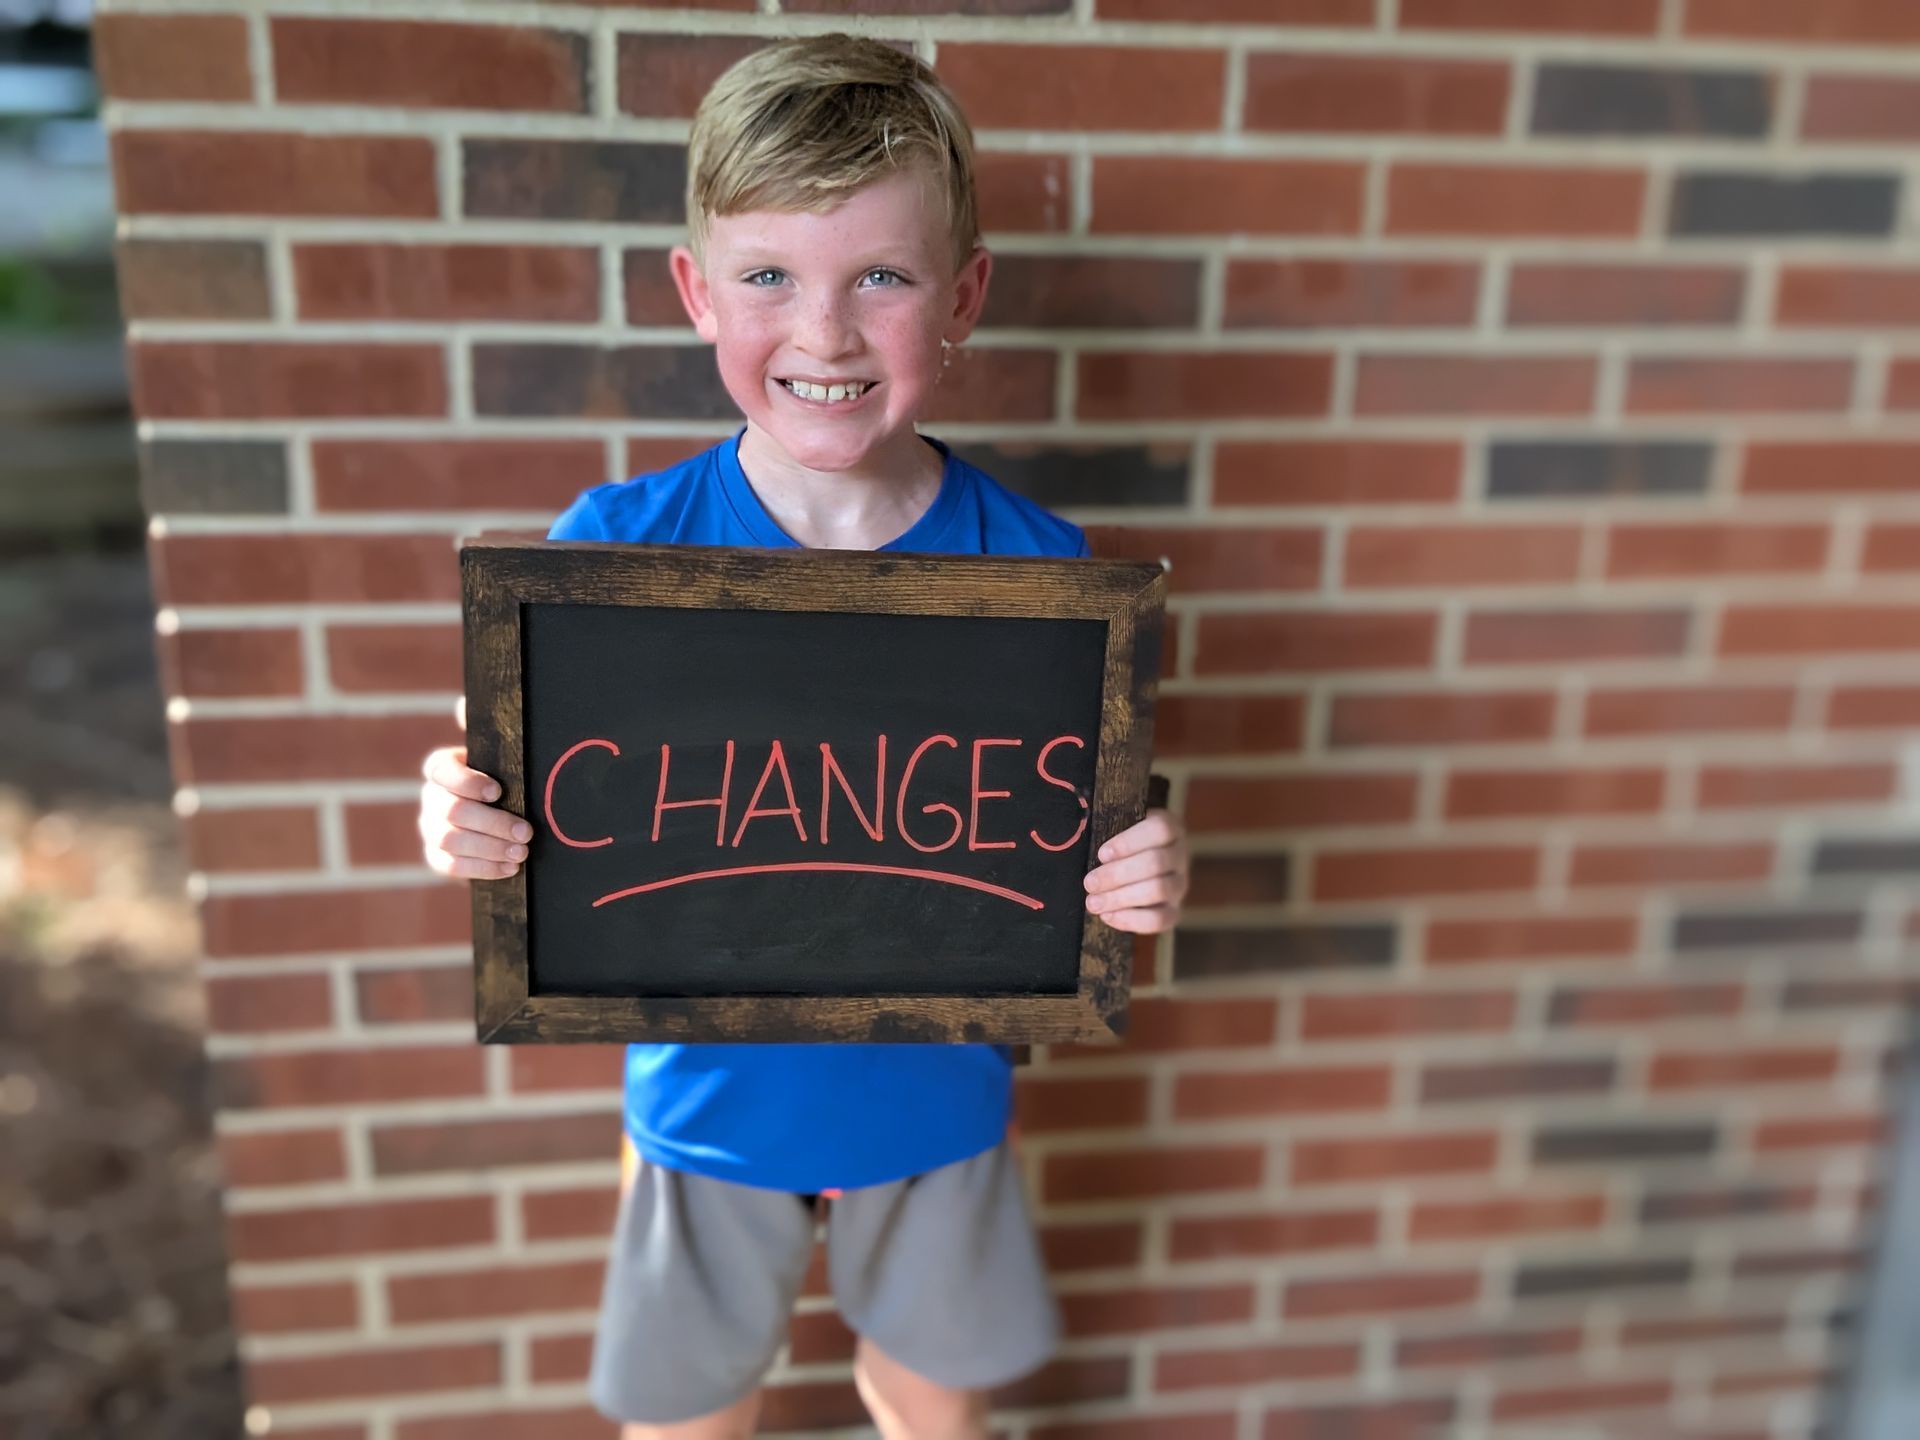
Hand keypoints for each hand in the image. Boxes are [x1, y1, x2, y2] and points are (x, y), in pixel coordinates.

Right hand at [419, 695, 530, 880]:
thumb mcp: (503, 756)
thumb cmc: (506, 779)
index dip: (466, 781)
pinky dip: (482, 868)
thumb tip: (462, 706)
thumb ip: (490, 731)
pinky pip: (450, 865)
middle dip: (492, 823)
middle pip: (451, 811)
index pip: (440, 770)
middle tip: (527, 832)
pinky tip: (510, 868)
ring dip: (489, 847)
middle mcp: (431, 797)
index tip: (498, 791)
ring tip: (522, 852)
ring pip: (450, 840)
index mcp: (443, 769)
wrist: (506, 821)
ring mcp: (430, 828)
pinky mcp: (437, 856)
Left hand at [1083, 808, 1187, 933]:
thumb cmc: (1121, 845)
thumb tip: (1081, 839)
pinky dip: (1131, 920)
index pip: (1160, 829)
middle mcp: (1180, 855)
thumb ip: (1108, 830)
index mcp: (1170, 828)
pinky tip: (1107, 916)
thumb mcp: (1119, 829)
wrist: (1136, 867)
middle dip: (1117, 875)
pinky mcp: (1174, 910)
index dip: (1129, 842)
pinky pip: (1160, 920)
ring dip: (1120, 898)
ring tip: (1093, 903)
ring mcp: (1179, 884)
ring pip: (1158, 890)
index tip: (1101, 854)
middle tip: (1089, 883)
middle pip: (1156, 862)